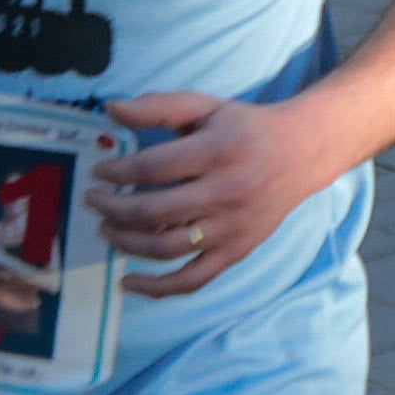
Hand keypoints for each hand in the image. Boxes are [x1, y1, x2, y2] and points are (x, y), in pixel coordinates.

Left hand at [95, 90, 330, 296]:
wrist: (302, 152)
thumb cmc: (245, 127)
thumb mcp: (206, 106)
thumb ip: (158, 106)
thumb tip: (111, 109)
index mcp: (217, 151)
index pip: (153, 167)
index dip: (117, 172)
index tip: (98, 173)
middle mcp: (226, 193)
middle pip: (154, 211)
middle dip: (113, 208)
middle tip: (93, 202)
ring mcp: (232, 228)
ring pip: (167, 247)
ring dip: (127, 243)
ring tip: (106, 230)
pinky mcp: (237, 251)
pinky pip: (193, 279)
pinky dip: (157, 287)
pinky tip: (127, 282)